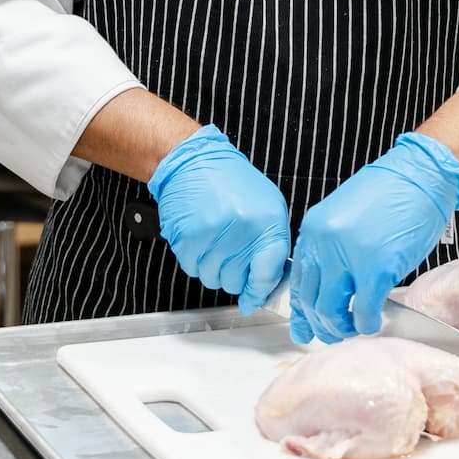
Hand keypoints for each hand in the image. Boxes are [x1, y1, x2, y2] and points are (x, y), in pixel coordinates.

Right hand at [146, 125, 290, 313]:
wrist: (194, 162)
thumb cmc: (233, 184)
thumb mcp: (269, 206)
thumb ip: (272, 246)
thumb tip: (267, 285)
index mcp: (267, 222)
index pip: (268, 274)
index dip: (260, 290)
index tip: (255, 296)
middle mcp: (241, 231)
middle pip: (237, 282)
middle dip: (235, 275)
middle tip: (231, 253)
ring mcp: (212, 235)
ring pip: (213, 280)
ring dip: (214, 269)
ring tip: (215, 242)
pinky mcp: (186, 238)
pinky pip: (192, 270)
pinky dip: (196, 261)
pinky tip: (200, 240)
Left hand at [289, 133, 458, 344]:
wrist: (422, 174)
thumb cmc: (393, 191)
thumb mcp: (347, 215)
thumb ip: (333, 247)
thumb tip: (332, 285)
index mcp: (315, 229)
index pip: (299, 279)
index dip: (301, 309)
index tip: (303, 326)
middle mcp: (324, 243)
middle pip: (311, 300)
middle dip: (321, 324)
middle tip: (331, 335)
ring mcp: (349, 257)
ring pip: (331, 311)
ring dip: (341, 328)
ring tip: (354, 330)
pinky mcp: (376, 269)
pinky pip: (364, 311)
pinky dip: (366, 324)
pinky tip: (372, 324)